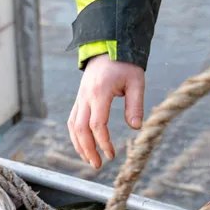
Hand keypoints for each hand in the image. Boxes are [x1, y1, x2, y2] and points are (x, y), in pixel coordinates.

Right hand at [68, 54, 144, 168]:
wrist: (109, 45)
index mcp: (100, 92)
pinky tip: (83, 146)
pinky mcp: (79, 98)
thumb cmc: (125, 63)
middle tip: (98, 165)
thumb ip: (136, 105)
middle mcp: (85, 96)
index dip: (103, 142)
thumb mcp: (136, 81)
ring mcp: (80, 97)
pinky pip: (72, 120)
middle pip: (79, 128)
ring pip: (72, 125)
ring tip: (89, 160)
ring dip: (79, 145)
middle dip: (87, 149)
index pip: (97, 124)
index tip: (112, 154)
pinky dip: (76, 135)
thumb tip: (136, 128)